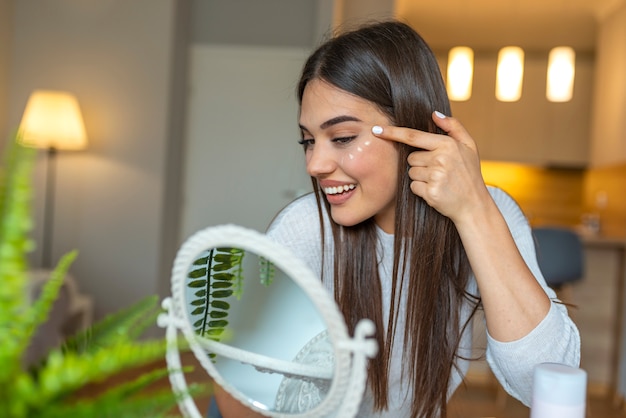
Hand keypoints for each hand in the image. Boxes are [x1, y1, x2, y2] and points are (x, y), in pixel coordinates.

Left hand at [371, 111, 489, 224]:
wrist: (474, 205)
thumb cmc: (469, 174)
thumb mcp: (469, 146)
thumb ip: (453, 126)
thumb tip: (434, 114)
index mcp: (447, 144)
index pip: (413, 136)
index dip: (393, 132)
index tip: (376, 130)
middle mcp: (440, 158)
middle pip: (411, 157)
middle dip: (420, 164)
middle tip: (439, 171)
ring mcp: (435, 176)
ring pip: (411, 172)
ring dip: (421, 177)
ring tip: (439, 181)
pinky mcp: (430, 192)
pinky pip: (413, 187)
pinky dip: (421, 190)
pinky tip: (436, 191)